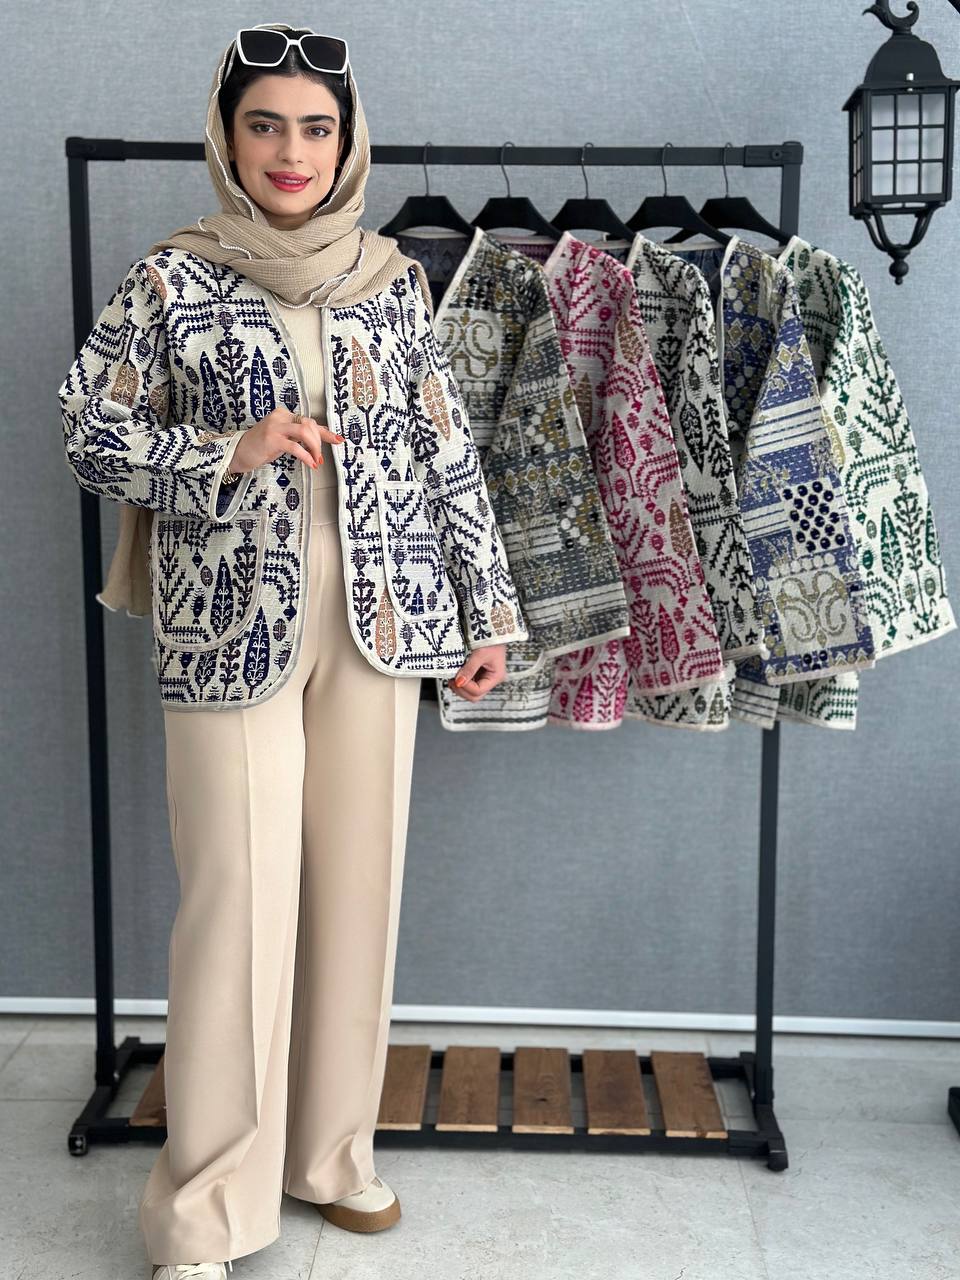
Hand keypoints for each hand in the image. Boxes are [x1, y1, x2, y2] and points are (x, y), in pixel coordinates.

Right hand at [229, 407, 344, 473]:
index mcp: (284, 414)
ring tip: (315, 460)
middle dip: (319, 443)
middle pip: (309, 425)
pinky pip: (295, 446)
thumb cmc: (260, 446)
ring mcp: (275, 427)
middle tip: (319, 458)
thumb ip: (297, 437)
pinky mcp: (272, 439)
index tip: (339, 440)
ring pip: (304, 432)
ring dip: (314, 448)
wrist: (238, 452)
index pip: (309, 422)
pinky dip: (306, 456)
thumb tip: (319, 440)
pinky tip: (310, 464)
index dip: (326, 432)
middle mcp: (280, 416)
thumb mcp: (282, 439)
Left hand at [446, 644, 506, 699]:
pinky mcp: (479, 673)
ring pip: (471, 691)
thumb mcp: (479, 654)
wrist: (493, 630)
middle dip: (462, 690)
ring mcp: (485, 677)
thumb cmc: (491, 639)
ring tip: (453, 677)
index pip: (478, 690)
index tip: (456, 678)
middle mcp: (491, 679)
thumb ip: (469, 669)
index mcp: (496, 676)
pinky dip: (461, 681)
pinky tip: (456, 675)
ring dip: (460, 687)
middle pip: (475, 695)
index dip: (466, 686)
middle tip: (452, 681)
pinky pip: (469, 683)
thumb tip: (458, 682)